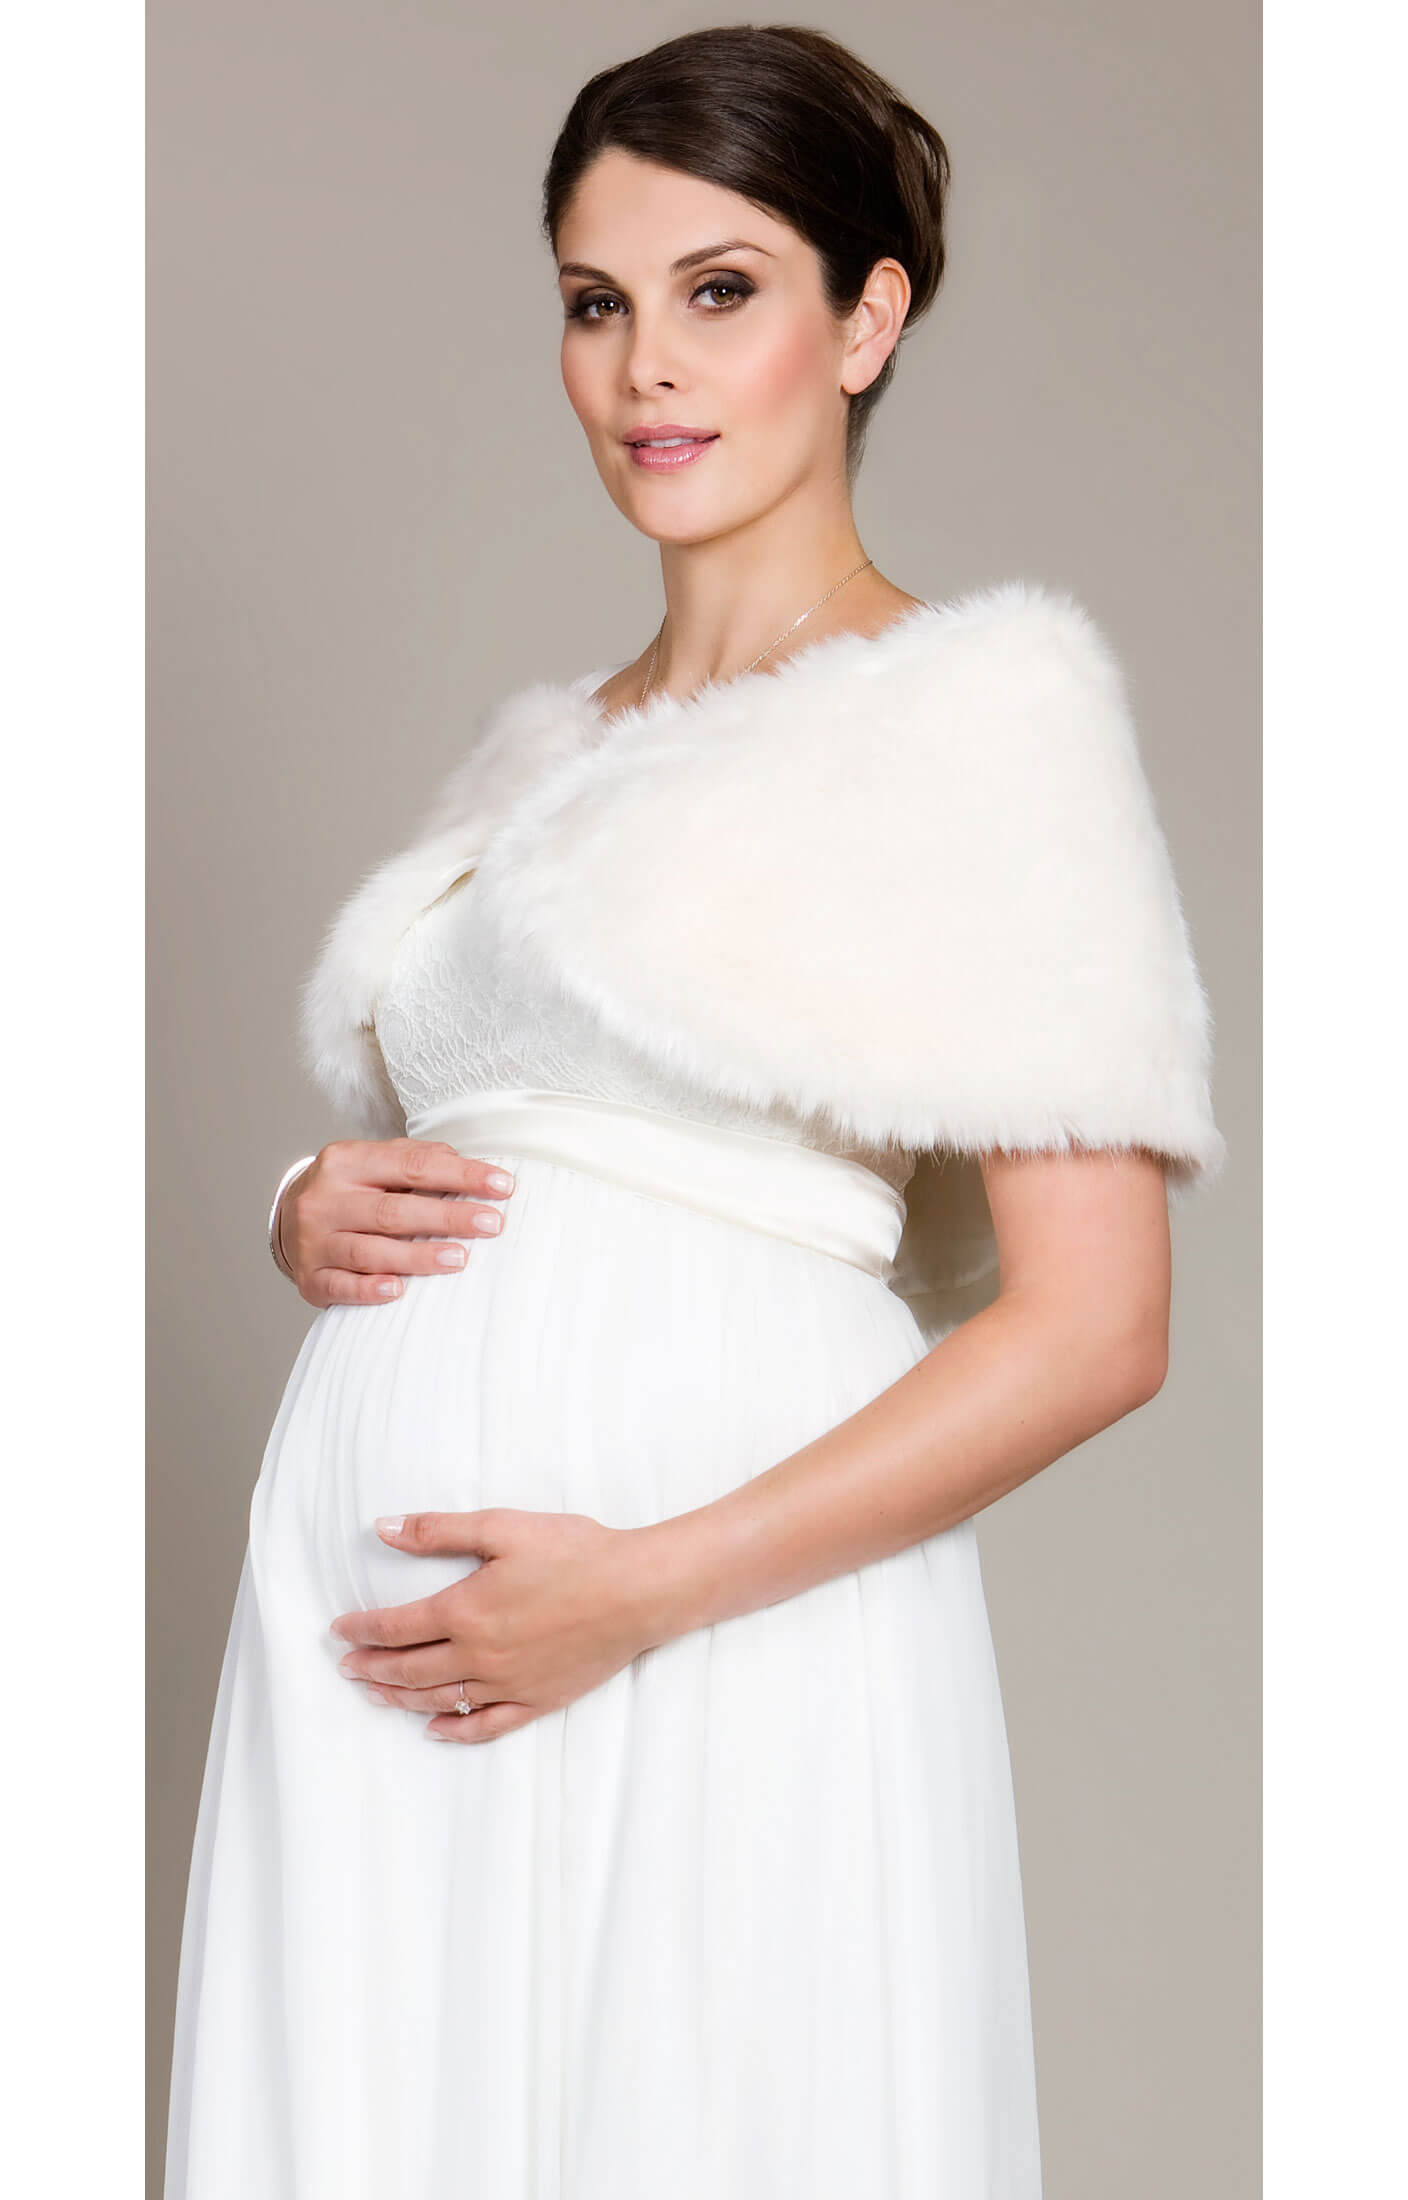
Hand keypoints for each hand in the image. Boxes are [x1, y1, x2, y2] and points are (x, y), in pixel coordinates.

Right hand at [279, 1139, 516, 1308]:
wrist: (287, 1222)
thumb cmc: (348, 1191)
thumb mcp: (374, 1163)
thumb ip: (415, 1159)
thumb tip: (464, 1164)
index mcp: (345, 1161)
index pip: (412, 1165)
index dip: (460, 1175)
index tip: (502, 1186)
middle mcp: (325, 1200)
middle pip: (393, 1210)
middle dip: (448, 1217)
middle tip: (491, 1225)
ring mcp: (314, 1241)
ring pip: (369, 1251)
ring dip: (417, 1256)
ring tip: (459, 1258)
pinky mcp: (311, 1278)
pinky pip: (341, 1286)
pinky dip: (370, 1289)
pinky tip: (399, 1290)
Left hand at [328, 1509, 655, 1742]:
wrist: (637, 1590)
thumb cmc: (575, 1552)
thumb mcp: (502, 1527)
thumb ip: (437, 1530)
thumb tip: (383, 1528)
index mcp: (464, 1611)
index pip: (395, 1627)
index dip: (362, 1630)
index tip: (338, 1630)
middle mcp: (478, 1656)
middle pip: (408, 1670)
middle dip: (371, 1668)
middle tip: (346, 1668)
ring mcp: (508, 1684)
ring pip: (439, 1700)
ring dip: (399, 1699)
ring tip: (374, 1695)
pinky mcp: (537, 1700)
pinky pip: (486, 1725)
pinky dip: (454, 1731)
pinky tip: (434, 1730)